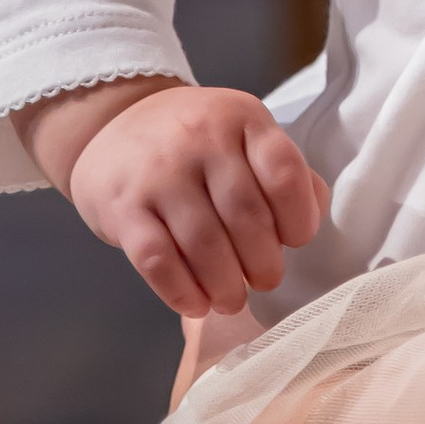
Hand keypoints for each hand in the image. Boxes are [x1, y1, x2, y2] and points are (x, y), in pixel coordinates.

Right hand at [34, 79, 328, 316]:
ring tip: (233, 300)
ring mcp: (158, 173)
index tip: (297, 240)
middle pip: (245, 213)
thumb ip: (282, 171)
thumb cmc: (194, 140)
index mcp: (241, 119)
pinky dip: (181, 291)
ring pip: (203, 242)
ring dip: (225, 284)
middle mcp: (200, 139)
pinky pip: (157, 260)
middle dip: (263, 260)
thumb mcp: (243, 134)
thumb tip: (312, 214)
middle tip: (266, 280)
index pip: (282, 169)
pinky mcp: (123, 207)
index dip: (298, 215)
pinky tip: (196, 304)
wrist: (112, 124)